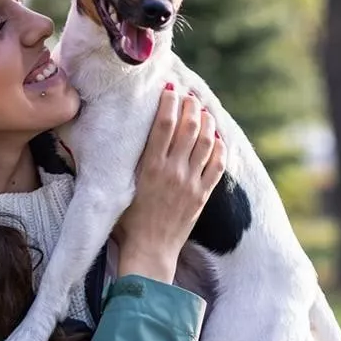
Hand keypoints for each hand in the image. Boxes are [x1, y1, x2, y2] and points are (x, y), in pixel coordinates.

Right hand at [114, 85, 225, 282]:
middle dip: (190, 106)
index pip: (163, 124)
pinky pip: (218, 165)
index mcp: (150, 166)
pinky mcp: (202, 195)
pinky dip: (220, 147)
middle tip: (188, 95)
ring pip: (206, 142)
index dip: (169, 102)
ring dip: (206, 122)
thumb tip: (125, 137)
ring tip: (203, 111)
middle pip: (188, 128)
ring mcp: (191, 183)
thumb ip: (128, 163)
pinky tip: (217, 137)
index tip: (170, 89)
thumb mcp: (121, 187)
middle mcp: (173, 171)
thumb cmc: (128, 222)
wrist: (149, 251)